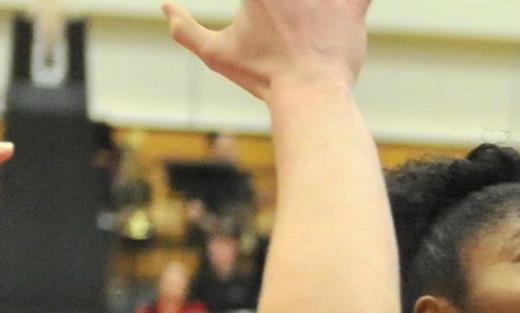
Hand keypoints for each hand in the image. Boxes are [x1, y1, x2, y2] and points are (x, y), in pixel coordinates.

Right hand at [164, 0, 371, 99]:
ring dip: (318, 2)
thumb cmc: (262, 77)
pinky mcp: (353, 6)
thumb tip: (165, 8)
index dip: (260, 3)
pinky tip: (350, 7)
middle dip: (289, 5)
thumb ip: (186, 30)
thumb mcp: (216, 55)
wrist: (308, 97)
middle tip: (286, 21)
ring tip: (310, 12)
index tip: (260, 10)